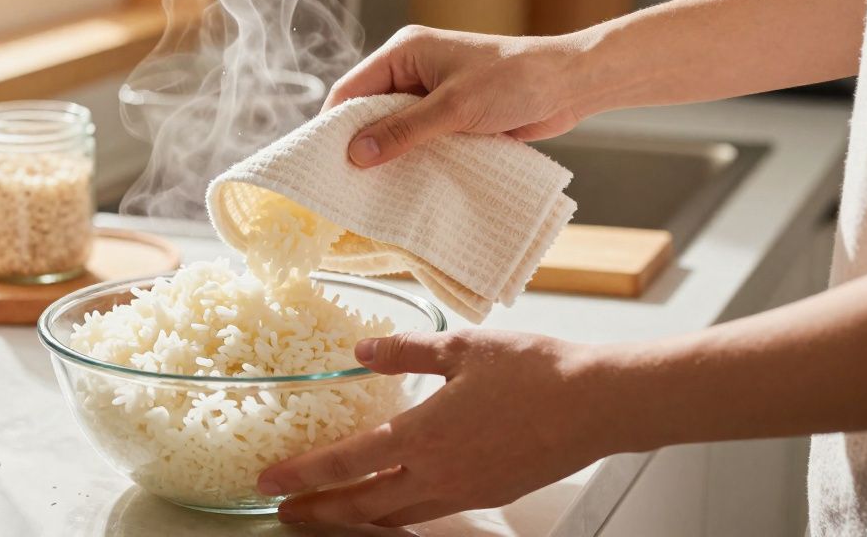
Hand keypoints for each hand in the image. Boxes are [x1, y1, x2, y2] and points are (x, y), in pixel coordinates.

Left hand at [257, 330, 618, 526]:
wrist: (596, 404)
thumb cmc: (534, 371)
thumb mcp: (462, 347)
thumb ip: (405, 350)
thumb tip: (362, 351)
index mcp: (423, 435)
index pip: (346, 462)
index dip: (303, 474)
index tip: (270, 481)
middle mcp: (438, 473)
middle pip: (362, 505)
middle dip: (318, 511)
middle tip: (284, 512)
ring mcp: (464, 490)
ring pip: (396, 516)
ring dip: (356, 518)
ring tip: (329, 514)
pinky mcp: (489, 495)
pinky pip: (429, 514)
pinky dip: (399, 516)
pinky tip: (394, 505)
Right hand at [324, 25, 590, 166]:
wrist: (568, 84)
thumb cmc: (513, 81)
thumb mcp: (453, 107)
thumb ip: (403, 130)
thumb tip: (356, 154)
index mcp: (405, 52)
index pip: (352, 88)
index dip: (334, 124)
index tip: (321, 160)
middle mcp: (413, 70)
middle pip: (369, 110)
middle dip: (359, 143)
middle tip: (344, 183)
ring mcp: (433, 93)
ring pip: (395, 128)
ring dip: (388, 154)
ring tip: (370, 190)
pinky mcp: (452, 114)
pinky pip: (420, 138)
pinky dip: (412, 158)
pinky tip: (404, 184)